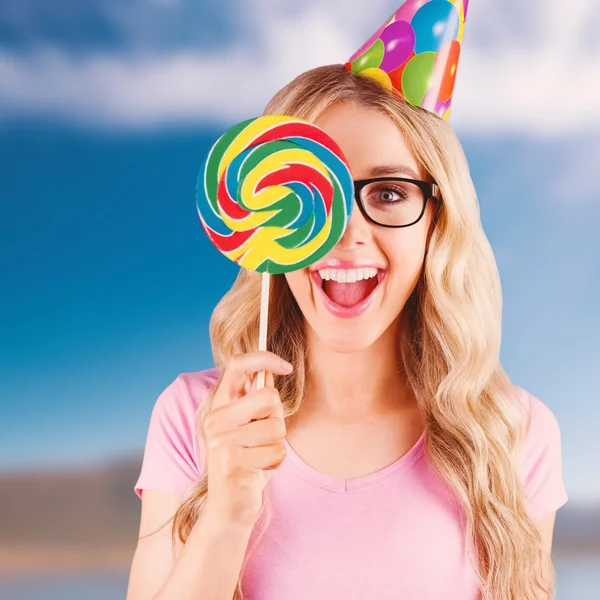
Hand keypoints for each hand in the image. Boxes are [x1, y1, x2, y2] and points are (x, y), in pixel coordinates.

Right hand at [201, 351, 291, 529]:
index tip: (286, 366)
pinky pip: (276, 451)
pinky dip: (275, 462)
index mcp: (220, 404)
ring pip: (275, 427)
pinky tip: (258, 470)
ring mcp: (220, 440)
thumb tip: (271, 369)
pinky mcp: (231, 463)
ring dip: (276, 445)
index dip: (264, 358)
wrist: (228, 508)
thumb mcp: (249, 426)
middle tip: (264, 437)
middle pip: (268, 397)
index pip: (237, 364)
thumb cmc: (246, 462)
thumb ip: (256, 399)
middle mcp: (215, 418)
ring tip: (259, 456)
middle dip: (277, 418)